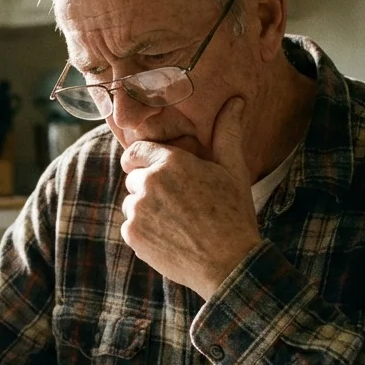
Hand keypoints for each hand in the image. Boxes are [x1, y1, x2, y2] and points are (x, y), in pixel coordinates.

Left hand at [120, 97, 260, 298]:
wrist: (229, 263)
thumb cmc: (234, 214)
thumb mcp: (233, 170)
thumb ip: (226, 132)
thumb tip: (235, 100)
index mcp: (170, 162)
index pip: (136, 151)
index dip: (144, 160)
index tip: (155, 170)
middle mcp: (148, 183)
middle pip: (134, 178)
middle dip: (150, 187)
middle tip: (179, 203)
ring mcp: (137, 210)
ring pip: (132, 203)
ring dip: (147, 210)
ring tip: (177, 223)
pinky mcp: (132, 235)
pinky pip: (130, 226)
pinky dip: (144, 232)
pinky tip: (170, 238)